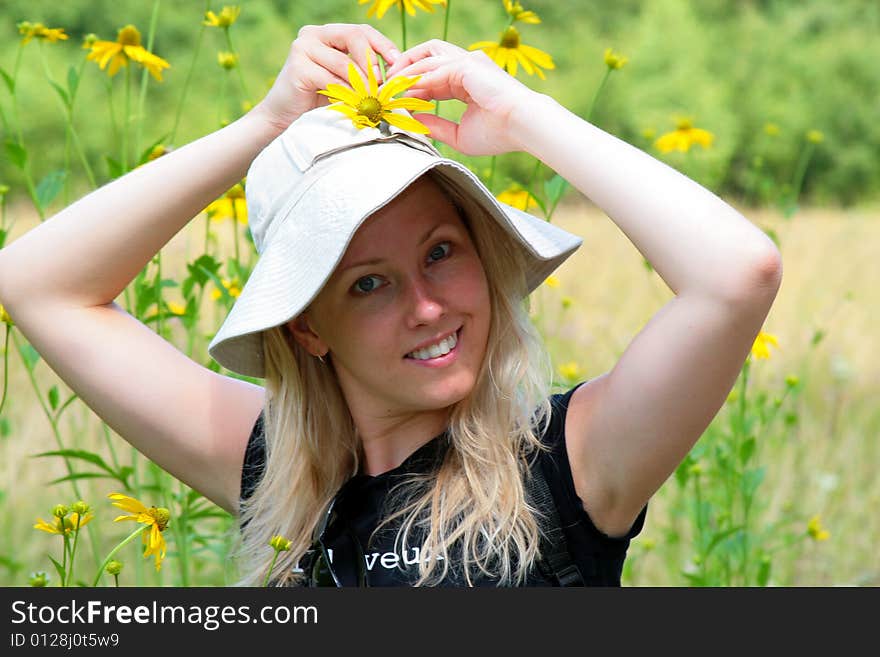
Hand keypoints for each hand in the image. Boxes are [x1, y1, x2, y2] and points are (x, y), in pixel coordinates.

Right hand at [252, 23, 400, 131]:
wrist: (285, 119)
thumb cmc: (318, 102)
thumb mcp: (345, 82)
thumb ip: (362, 71)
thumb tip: (394, 74)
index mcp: (328, 34)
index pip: (362, 31)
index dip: (383, 45)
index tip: (398, 63)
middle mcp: (313, 34)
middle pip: (354, 36)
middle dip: (372, 61)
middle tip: (382, 84)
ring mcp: (303, 47)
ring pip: (344, 61)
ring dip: (361, 83)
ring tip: (370, 98)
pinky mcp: (297, 66)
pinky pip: (331, 78)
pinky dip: (346, 92)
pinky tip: (353, 103)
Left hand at [385, 39, 538, 155]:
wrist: (522, 126)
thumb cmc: (498, 134)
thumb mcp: (458, 135)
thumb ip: (435, 126)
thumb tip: (412, 120)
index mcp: (467, 81)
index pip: (432, 76)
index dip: (412, 86)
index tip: (395, 99)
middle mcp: (467, 66)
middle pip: (427, 55)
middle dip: (404, 66)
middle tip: (387, 85)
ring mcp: (467, 61)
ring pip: (426, 57)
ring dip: (405, 71)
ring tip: (389, 87)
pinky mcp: (466, 64)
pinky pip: (432, 68)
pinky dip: (414, 78)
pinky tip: (402, 90)